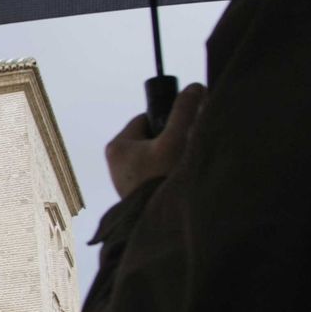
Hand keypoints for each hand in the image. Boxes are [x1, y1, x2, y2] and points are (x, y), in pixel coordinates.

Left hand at [104, 82, 206, 198]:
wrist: (159, 224)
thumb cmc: (163, 179)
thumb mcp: (176, 140)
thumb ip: (185, 112)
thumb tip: (195, 87)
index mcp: (118, 145)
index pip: (145, 118)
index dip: (167, 121)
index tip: (183, 129)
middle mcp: (116, 162)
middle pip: (151, 138)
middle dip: (171, 141)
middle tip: (185, 150)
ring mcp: (124, 179)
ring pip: (154, 156)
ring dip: (171, 158)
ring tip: (181, 167)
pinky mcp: (135, 194)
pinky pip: (153, 174)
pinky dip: (166, 174)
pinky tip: (176, 181)